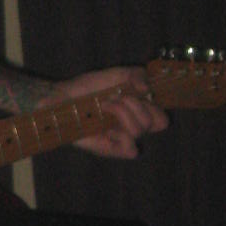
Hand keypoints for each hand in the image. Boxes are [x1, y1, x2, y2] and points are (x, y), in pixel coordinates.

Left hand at [43, 66, 168, 158]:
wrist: (63, 98)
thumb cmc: (87, 88)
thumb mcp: (115, 75)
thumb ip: (136, 75)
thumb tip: (147, 89)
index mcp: (137, 112)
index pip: (162, 118)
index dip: (156, 106)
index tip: (140, 93)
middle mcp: (132, 126)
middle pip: (158, 123)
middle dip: (138, 104)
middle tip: (117, 97)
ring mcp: (122, 139)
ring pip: (141, 131)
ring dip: (123, 112)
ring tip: (105, 105)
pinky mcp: (111, 149)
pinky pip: (131, 150)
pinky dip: (122, 136)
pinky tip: (107, 128)